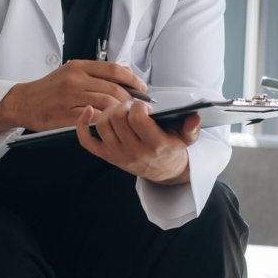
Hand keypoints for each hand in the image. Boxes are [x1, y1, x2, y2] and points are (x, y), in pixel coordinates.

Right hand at [0, 60, 148, 132]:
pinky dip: (105, 120)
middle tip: (139, 106)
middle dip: (131, 99)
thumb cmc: (49, 88)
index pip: (114, 69)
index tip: (142, 88)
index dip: (132, 79)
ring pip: (106, 103)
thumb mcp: (72, 72)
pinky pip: (92, 118)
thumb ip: (96, 72)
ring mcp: (70, 97)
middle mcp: (75, 79)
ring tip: (127, 116)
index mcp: (79, 67)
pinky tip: (110, 123)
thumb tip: (125, 73)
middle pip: (113, 88)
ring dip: (121, 111)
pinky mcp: (64, 114)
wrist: (23, 102)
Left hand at [75, 101, 200, 183]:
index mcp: (155, 145)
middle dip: (123, 106)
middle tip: (130, 107)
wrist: (162, 171)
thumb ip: (192, 128)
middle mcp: (134, 152)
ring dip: (108, 111)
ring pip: (102, 125)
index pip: (137, 119)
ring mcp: (118, 155)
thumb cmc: (172, 148)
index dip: (138, 107)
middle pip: (117, 118)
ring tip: (120, 111)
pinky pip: (86, 141)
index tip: (143, 107)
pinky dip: (82, 124)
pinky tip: (88, 111)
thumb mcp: (187, 139)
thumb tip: (195, 117)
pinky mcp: (106, 156)